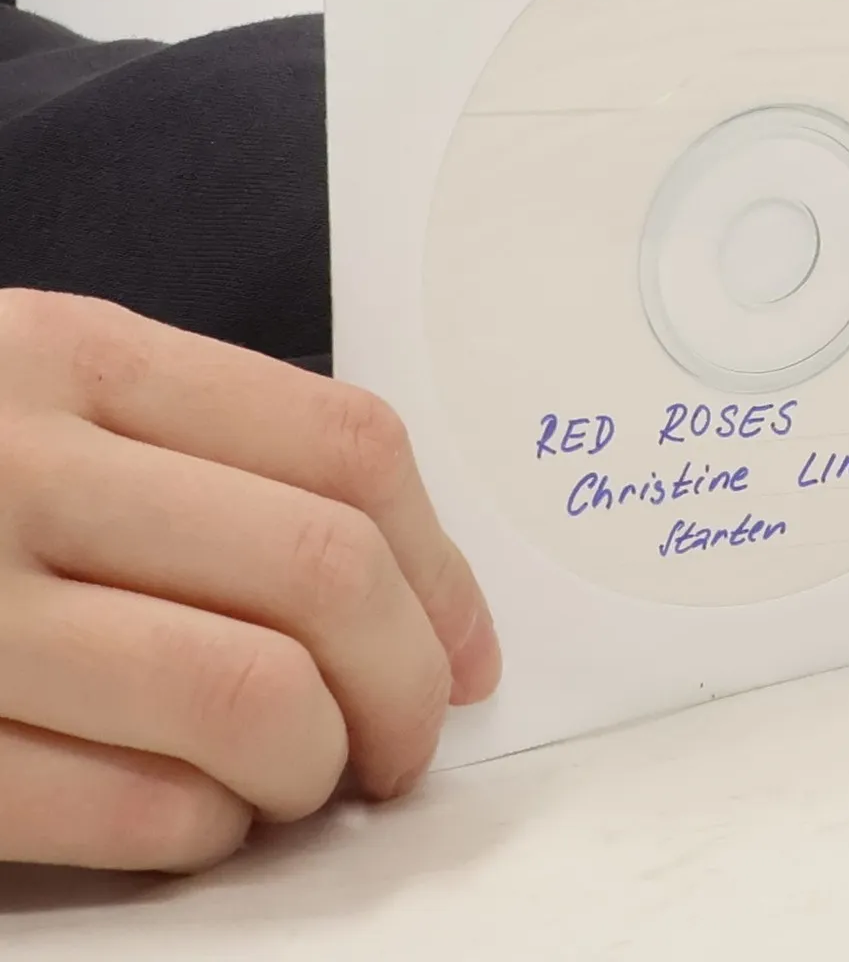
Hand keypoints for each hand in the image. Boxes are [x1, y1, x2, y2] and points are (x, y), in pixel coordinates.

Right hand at [0, 291, 499, 872]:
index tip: (466, 651)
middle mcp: (16, 465)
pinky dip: (201, 829)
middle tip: (409, 742)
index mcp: (74, 357)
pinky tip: (199, 820)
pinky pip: (119, 806)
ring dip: (315, 765)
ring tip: (305, 781)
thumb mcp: (39, 393)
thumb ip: (203, 454)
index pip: (344, 450)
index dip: (443, 568)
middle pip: (320, 571)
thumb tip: (415, 594)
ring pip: (243, 697)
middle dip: (407, 682)